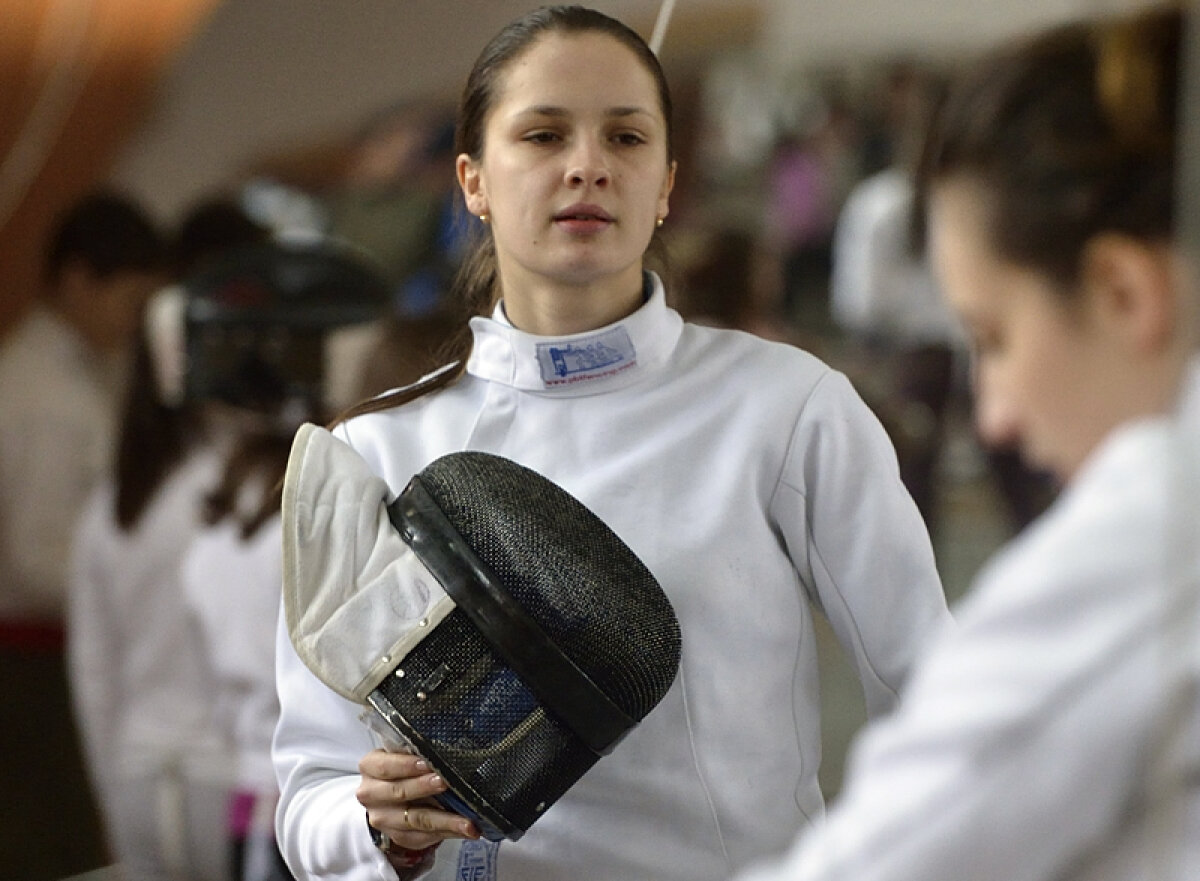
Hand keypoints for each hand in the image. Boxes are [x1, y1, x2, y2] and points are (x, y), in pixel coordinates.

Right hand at [357, 749, 479, 851]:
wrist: (390, 794)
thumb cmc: (402, 766)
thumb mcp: (403, 753)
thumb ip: (417, 751)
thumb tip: (445, 751)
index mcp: (370, 767)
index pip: (386, 766)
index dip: (406, 765)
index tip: (427, 763)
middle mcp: (371, 794)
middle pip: (399, 793)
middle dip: (425, 788)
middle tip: (446, 783)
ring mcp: (382, 819)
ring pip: (415, 820)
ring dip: (445, 821)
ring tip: (468, 822)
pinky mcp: (397, 837)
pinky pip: (422, 838)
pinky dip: (447, 833)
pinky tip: (465, 830)